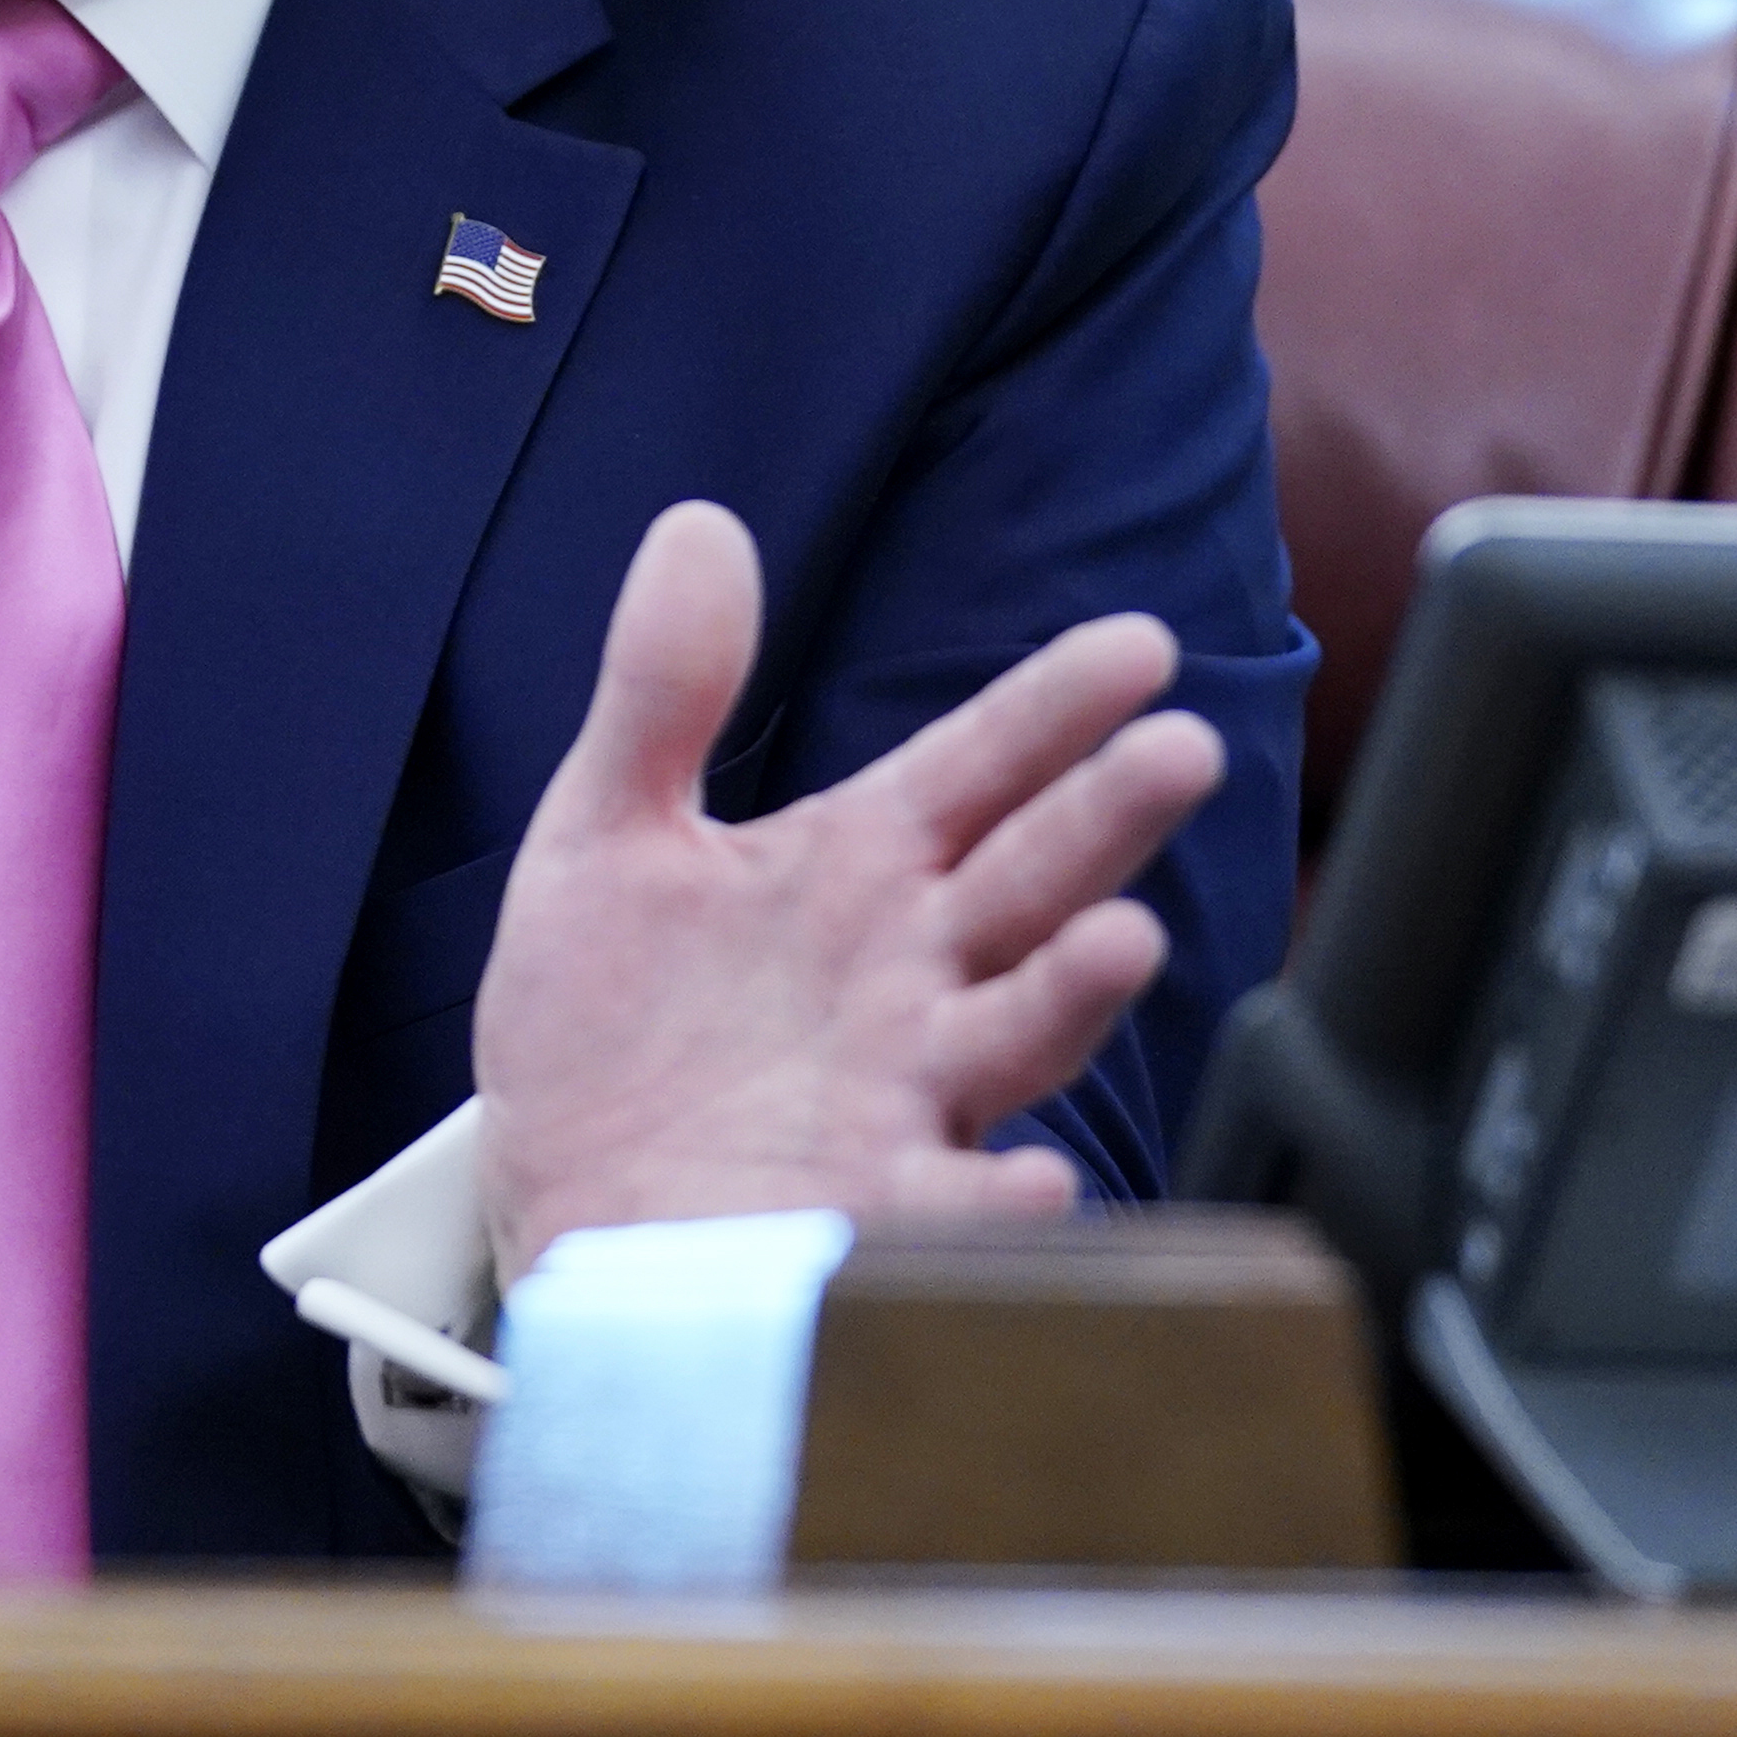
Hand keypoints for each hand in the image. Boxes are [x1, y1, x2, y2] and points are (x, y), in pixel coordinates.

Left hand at [471, 501, 1224, 1281]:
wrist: (556, 1204)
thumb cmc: (606, 1026)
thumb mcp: (607, 837)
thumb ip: (663, 691)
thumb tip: (697, 522)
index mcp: (857, 870)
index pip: (978, 765)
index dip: (1054, 706)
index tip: (1138, 643)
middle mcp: (909, 976)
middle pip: (1029, 881)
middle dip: (1105, 817)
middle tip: (1180, 749)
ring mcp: (902, 1096)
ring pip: (1017, 1030)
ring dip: (1074, 989)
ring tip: (1125, 937)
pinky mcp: (864, 1214)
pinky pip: (950, 1213)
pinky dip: (996, 1201)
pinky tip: (1037, 1179)